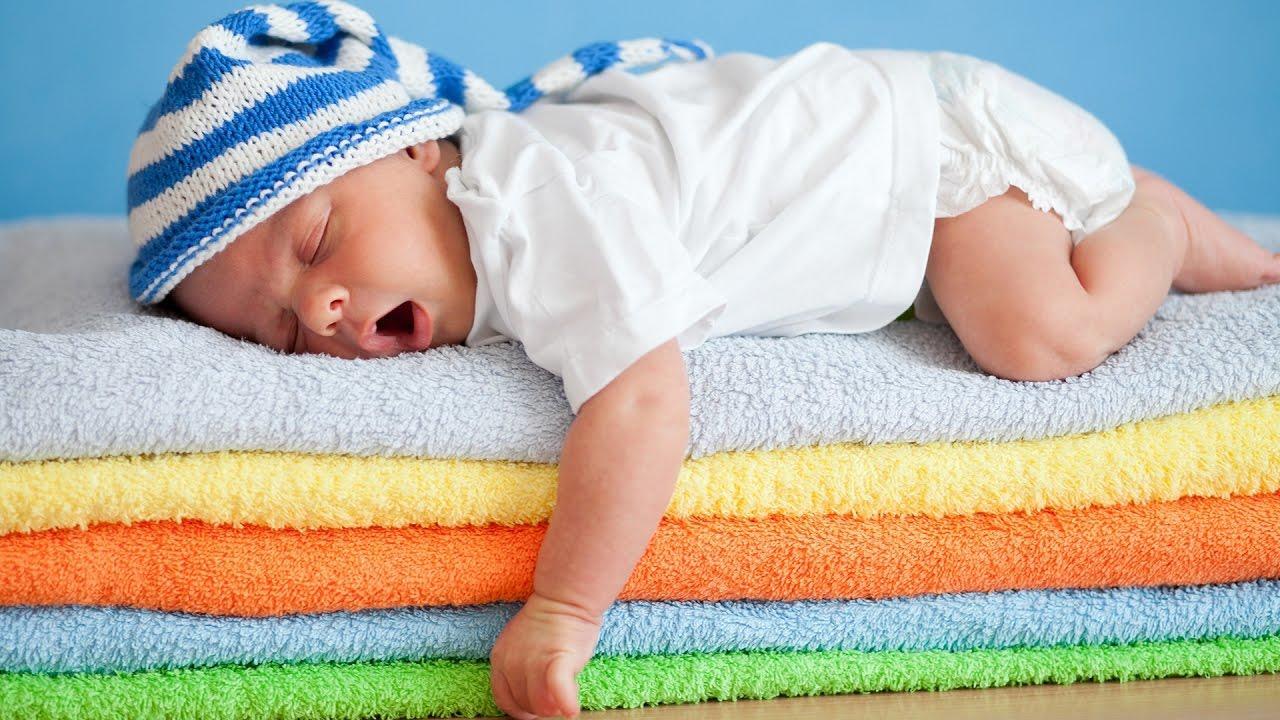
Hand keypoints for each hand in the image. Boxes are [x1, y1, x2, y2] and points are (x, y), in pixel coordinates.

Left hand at [490, 591, 601, 718]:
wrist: (565, 597)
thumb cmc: (548, 621)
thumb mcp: (519, 645)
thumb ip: (519, 670)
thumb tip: (531, 697)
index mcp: (499, 660)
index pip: (505, 700)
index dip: (521, 709)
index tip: (534, 708)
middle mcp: (511, 664)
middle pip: (524, 705)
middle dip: (541, 706)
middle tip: (555, 695)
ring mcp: (532, 663)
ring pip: (541, 705)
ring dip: (555, 706)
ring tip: (566, 692)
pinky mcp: (557, 661)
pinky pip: (558, 691)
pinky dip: (566, 703)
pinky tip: (571, 710)